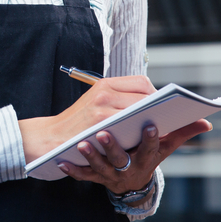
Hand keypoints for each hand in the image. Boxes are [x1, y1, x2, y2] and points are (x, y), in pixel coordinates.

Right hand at [19, 75, 156, 163]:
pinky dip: (141, 132)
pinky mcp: (101, 125)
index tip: (161, 105)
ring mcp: (103, 109)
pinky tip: (146, 139)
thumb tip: (151, 101)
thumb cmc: (78, 121)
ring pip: (140, 111)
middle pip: (145, 96)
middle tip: (168, 118)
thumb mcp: (95, 101)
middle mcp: (104, 93)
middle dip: (159, 108)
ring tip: (161, 128)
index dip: (155, 94)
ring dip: (153, 120)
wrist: (53, 137)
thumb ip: (119, 97)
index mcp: (105, 84)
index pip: (141, 82)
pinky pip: (129, 127)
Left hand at [57, 120, 211, 197]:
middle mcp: (129, 168)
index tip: (152, 124)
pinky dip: (73, 170)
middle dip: (114, 147)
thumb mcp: (164, 148)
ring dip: (91, 157)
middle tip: (104, 133)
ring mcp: (110, 174)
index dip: (152, 138)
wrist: (126, 181)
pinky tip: (63, 162)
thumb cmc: (144, 156)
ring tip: (83, 144)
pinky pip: (82, 176)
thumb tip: (206, 122)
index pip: (151, 148)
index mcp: (147, 158)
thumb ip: (182, 133)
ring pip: (100, 167)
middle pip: (121, 159)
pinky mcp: (94, 177)